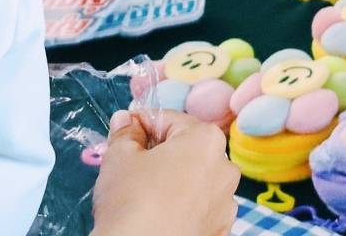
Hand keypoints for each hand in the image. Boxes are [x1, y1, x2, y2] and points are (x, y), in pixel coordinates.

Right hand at [91, 111, 238, 235]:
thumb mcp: (118, 159)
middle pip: (187, 150)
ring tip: (145, 196)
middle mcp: (226, 167)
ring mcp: (227, 201)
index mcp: (206, 139)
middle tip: (130, 167)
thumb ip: (124, 134)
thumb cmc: (131, 201)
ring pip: (195, 180)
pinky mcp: (221, 228)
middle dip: (159, 155)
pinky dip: (183, 208)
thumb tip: (126, 120)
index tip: (124, 132)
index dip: (142, 124)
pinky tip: (160, 215)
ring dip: (174, 181)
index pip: (169, 120)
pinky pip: (199, 208)